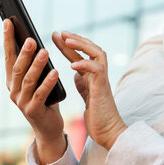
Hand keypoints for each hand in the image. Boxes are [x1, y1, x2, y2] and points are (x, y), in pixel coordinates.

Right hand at [3, 19, 65, 163]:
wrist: (49, 126)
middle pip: (17, 68)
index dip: (7, 39)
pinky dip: (47, 82)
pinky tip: (55, 71)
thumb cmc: (45, 98)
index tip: (8, 22)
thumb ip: (33, 64)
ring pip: (28, 80)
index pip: (8, 56)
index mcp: (12, 80)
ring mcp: (21, 102)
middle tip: (31, 39)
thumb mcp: (37, 79)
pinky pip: (40, 94)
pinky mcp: (33, 111)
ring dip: (37, 65)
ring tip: (45, 52)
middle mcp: (13, 90)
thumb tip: (33, 40)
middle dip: (23, 53)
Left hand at [52, 31, 126, 149]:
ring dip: (82, 45)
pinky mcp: (103, 87)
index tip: (56, 36)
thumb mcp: (86, 96)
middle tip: (60, 32)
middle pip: (90, 48)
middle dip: (75, 39)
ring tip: (67, 40)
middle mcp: (98, 74)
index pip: (80, 55)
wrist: (108, 132)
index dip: (68, 45)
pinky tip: (72, 65)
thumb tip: (76, 73)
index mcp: (92, 76)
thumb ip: (83, 83)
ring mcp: (102, 79)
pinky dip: (85, 64)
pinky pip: (97, 69)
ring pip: (97, 53)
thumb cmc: (98, 116)